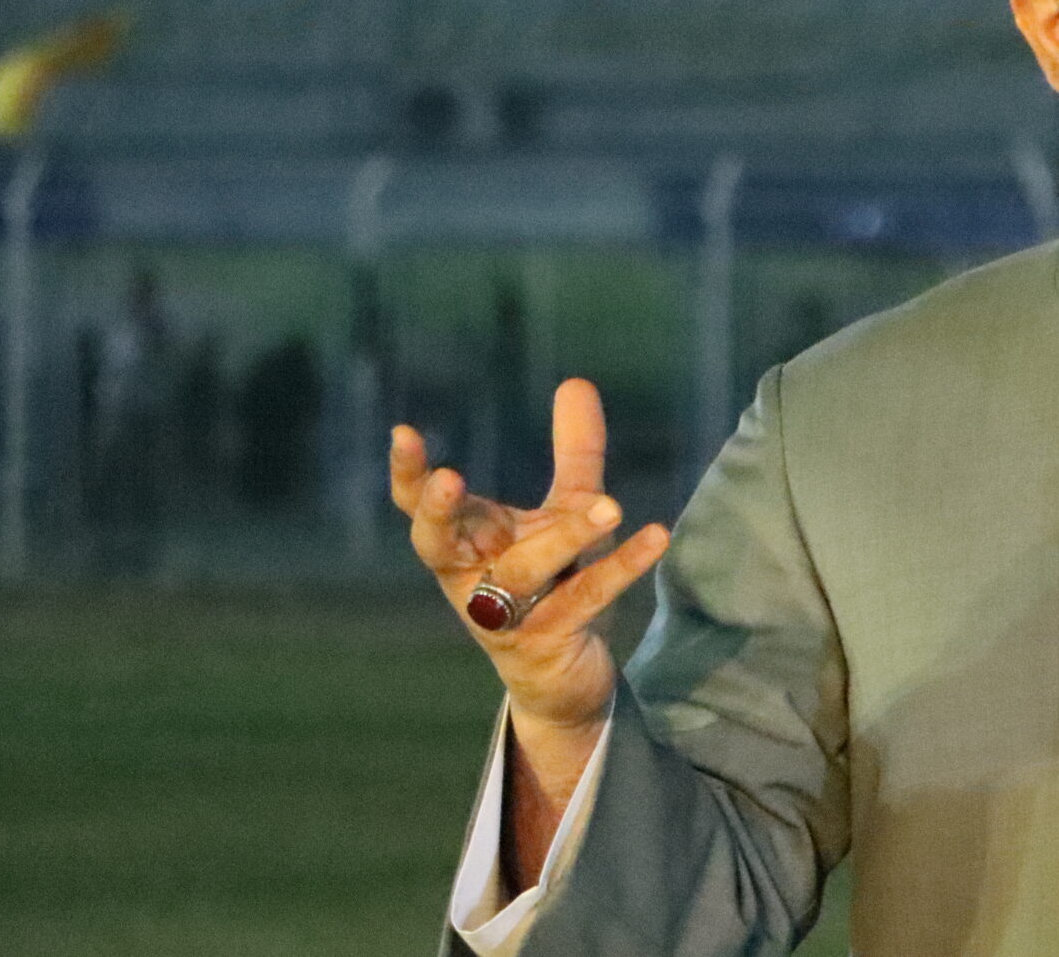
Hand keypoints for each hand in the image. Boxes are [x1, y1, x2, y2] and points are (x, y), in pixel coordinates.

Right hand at [388, 377, 669, 736]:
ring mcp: (506, 615)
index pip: (421, 508)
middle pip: (438, 547)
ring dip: (564, 537)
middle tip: (450, 478)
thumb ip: (573, 452)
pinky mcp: (548, 642)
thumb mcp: (562, 511)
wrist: (563, 677)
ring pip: (522, 571)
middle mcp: (473, 579)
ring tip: (611, 504)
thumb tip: (576, 381)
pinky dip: (619, 568)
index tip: (403, 433)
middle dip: (439, 513)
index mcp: (465, 544)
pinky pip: (582, 600)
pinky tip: (655, 535)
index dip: (407, 474)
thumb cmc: (552, 582)